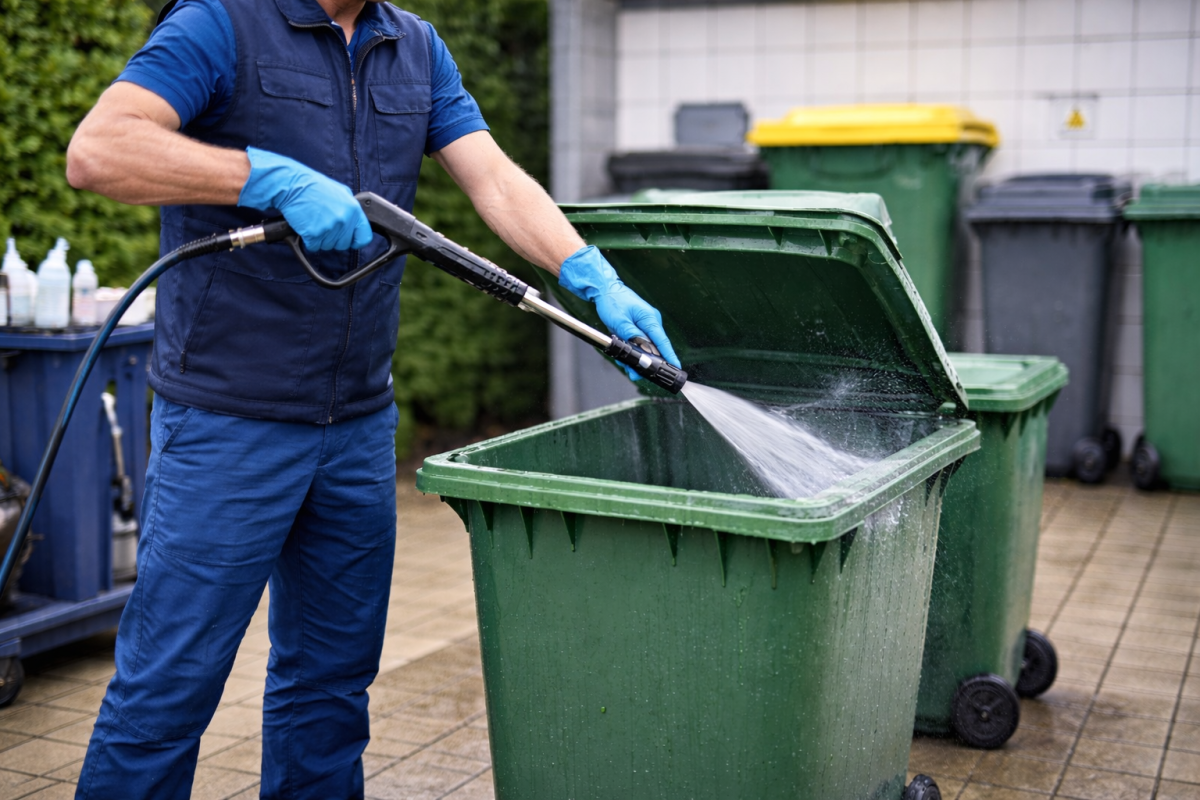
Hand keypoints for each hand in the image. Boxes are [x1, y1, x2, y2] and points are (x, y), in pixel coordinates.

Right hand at [238, 147, 372, 250]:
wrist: (292, 184)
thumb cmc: (312, 186)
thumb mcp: (339, 192)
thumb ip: (350, 208)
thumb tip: (355, 221)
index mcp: (353, 209)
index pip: (364, 237)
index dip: (355, 240)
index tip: (350, 240)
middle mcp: (344, 219)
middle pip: (343, 244)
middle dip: (333, 238)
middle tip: (323, 225)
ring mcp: (329, 227)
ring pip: (328, 246)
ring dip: (320, 239)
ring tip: (313, 222)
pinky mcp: (314, 234)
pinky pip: (314, 247)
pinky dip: (308, 240)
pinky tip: (306, 226)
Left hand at [558, 246, 679, 380]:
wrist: (605, 289)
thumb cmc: (612, 301)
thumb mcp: (620, 321)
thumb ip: (632, 337)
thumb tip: (643, 350)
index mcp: (649, 318)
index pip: (662, 341)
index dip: (669, 356)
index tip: (675, 367)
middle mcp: (651, 321)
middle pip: (655, 347)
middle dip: (648, 362)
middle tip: (638, 373)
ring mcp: (646, 324)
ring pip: (646, 346)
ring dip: (638, 357)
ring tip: (628, 367)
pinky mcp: (640, 326)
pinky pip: (640, 342)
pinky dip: (633, 350)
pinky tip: (625, 358)